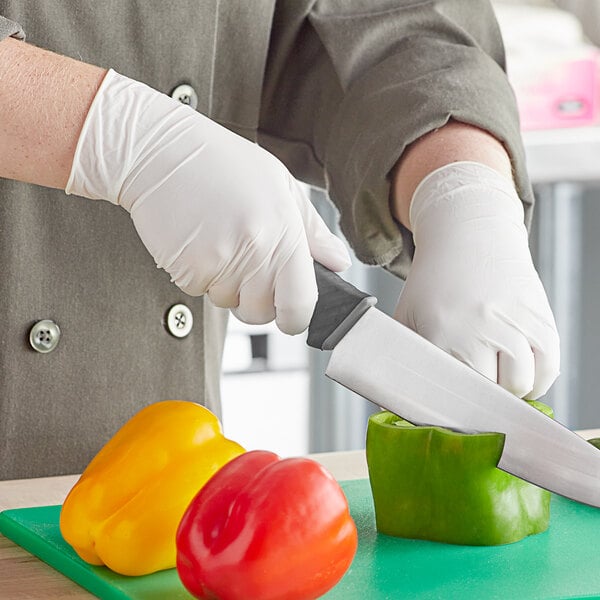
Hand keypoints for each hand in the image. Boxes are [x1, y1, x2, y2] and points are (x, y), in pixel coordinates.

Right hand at [66, 70, 349, 333]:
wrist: (158, 153)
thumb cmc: (221, 164)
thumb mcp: (280, 185)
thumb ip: (313, 230)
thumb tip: (339, 261)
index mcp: (284, 233)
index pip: (300, 303)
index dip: (297, 317)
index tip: (291, 315)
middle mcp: (254, 252)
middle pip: (261, 313)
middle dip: (257, 299)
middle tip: (247, 265)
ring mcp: (219, 264)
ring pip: (229, 303)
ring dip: (226, 284)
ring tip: (219, 241)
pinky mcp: (187, 270)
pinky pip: (200, 291)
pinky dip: (200, 275)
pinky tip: (199, 241)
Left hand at [394, 162, 559, 398]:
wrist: (471, 236)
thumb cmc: (434, 282)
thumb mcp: (406, 315)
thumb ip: (400, 357)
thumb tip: (392, 401)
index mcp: (440, 331)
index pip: (449, 392)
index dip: (449, 408)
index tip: (447, 413)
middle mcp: (480, 328)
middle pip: (486, 396)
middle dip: (477, 404)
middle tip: (468, 396)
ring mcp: (514, 323)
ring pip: (520, 386)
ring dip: (507, 394)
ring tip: (492, 381)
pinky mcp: (541, 319)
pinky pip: (548, 368)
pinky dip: (536, 381)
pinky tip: (518, 373)